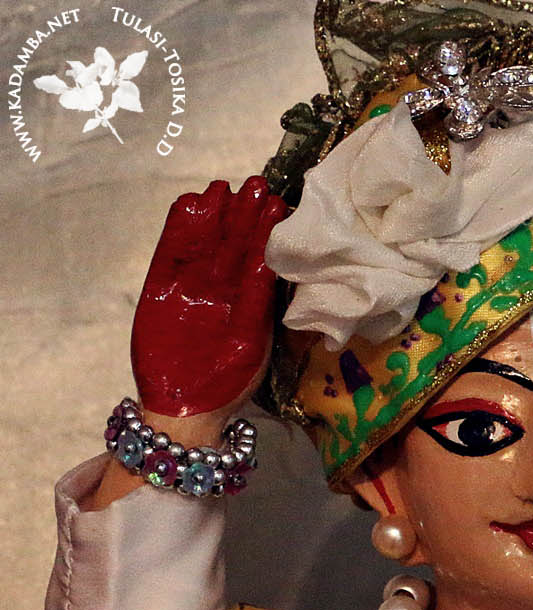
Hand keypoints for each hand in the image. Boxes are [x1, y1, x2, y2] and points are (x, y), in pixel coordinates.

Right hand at [131, 177, 286, 418]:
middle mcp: (221, 292)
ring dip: (214, 215)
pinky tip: (190, 204)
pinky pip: (170, 254)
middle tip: (256, 183)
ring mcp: (190, 289)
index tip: (277, 204)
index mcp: (248, 304)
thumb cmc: (227, 386)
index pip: (258, 260)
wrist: (185, 409)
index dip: (266, 232)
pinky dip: (179, 230)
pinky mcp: (160, 290)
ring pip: (203, 244)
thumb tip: (271, 268)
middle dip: (243, 215)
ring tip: (224, 188)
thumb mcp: (253, 346)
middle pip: (232, 245)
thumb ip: (259, 308)